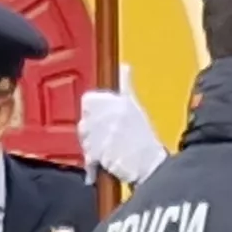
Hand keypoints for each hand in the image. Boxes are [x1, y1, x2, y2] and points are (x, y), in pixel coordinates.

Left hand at [77, 65, 165, 186]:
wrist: (147, 161)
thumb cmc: (143, 135)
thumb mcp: (134, 104)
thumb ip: (125, 85)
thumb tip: (125, 67)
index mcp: (108, 100)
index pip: (88, 101)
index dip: (95, 110)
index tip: (105, 117)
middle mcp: (99, 116)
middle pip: (84, 120)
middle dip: (93, 129)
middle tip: (110, 136)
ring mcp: (95, 135)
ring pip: (84, 139)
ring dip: (92, 145)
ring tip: (110, 149)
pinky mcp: (94, 154)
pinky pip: (87, 157)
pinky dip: (92, 164)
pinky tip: (102, 164)